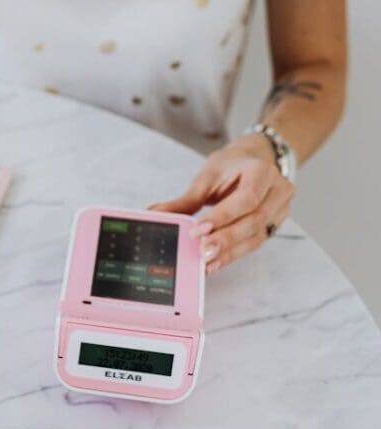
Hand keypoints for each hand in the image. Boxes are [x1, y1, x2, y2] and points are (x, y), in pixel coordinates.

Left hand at [151, 133, 295, 273]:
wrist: (255, 160)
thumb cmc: (232, 166)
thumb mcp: (207, 177)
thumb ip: (184, 200)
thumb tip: (155, 214)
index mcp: (262, 170)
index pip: (246, 198)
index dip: (223, 216)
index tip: (199, 229)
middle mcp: (277, 190)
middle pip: (253, 220)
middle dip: (226, 239)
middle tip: (202, 252)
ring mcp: (279, 209)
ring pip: (256, 236)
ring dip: (229, 252)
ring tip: (206, 262)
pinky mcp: (274, 224)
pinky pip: (254, 243)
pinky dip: (233, 254)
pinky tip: (216, 262)